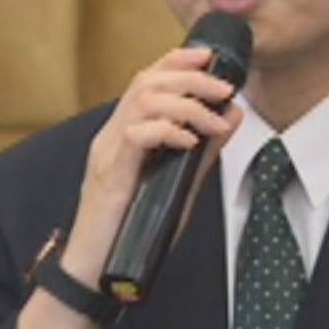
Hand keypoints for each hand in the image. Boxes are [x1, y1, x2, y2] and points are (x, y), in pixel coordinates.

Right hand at [18, 45, 240, 328]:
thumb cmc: (133, 232)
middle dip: (190, 77)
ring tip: (213, 118)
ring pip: (141, 101)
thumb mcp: (178, 185)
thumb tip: (233, 115)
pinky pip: (135, 137)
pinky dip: (167, 131)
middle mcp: (111, 136)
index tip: (209, 56)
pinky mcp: (109, 176)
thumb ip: (203, 151)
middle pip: (145, 81)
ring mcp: (107, 154)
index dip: (176, 60)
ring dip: (185, 102)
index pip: (145, 80)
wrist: (95, 273)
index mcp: (123, 134)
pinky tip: (189, 141)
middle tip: (224, 87)